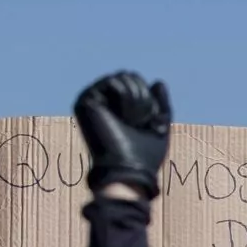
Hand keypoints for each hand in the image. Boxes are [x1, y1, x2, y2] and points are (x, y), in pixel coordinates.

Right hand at [74, 72, 173, 200]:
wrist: (128, 170)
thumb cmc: (142, 156)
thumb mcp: (159, 126)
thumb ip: (160, 105)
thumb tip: (158, 82)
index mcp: (113, 106)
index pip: (136, 83)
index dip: (150, 100)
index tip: (150, 123)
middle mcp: (100, 100)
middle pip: (130, 75)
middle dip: (144, 98)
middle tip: (140, 122)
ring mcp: (91, 99)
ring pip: (123, 76)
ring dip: (137, 100)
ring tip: (131, 121)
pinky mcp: (85, 100)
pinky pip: (114, 82)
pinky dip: (127, 98)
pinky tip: (123, 118)